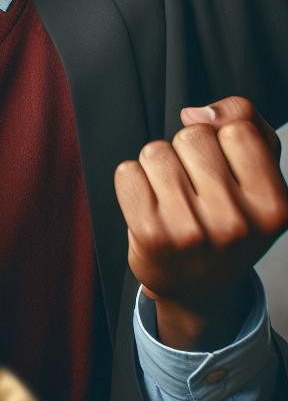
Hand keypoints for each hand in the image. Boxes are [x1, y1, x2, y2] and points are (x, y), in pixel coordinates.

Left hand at [114, 96, 287, 349]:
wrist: (198, 288)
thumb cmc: (228, 220)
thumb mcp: (258, 175)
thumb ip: (247, 123)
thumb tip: (197, 112)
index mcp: (273, 204)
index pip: (236, 129)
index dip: (220, 136)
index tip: (220, 163)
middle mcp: (236, 222)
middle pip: (191, 136)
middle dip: (186, 151)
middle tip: (194, 187)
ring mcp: (192, 231)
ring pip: (156, 151)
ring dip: (157, 167)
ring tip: (172, 198)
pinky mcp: (151, 235)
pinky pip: (127, 172)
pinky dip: (133, 182)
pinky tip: (150, 206)